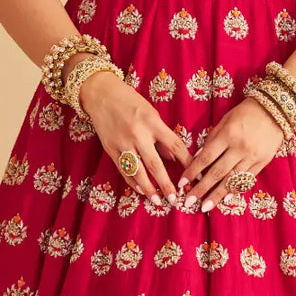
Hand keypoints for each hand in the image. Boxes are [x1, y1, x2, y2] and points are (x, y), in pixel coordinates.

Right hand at [78, 70, 193, 203]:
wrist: (101, 94)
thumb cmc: (130, 101)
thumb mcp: (151, 113)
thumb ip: (162, 135)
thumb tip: (173, 157)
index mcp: (153, 123)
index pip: (174, 145)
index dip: (186, 162)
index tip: (195, 175)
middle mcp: (138, 134)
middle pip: (156, 165)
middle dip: (166, 184)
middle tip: (175, 199)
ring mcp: (123, 143)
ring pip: (138, 172)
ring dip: (149, 189)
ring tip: (157, 200)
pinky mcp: (111, 149)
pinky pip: (124, 170)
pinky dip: (132, 182)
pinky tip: (141, 190)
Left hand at [176, 96, 286, 211]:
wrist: (275, 110)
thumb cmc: (245, 113)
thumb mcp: (225, 120)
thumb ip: (212, 139)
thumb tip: (198, 158)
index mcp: (228, 135)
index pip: (206, 158)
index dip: (192, 172)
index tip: (182, 183)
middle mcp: (239, 148)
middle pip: (217, 173)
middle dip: (201, 189)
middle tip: (188, 202)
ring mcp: (252, 157)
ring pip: (231, 180)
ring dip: (216, 195)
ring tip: (205, 207)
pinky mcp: (263, 162)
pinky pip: (246, 179)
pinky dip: (235, 190)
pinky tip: (225, 199)